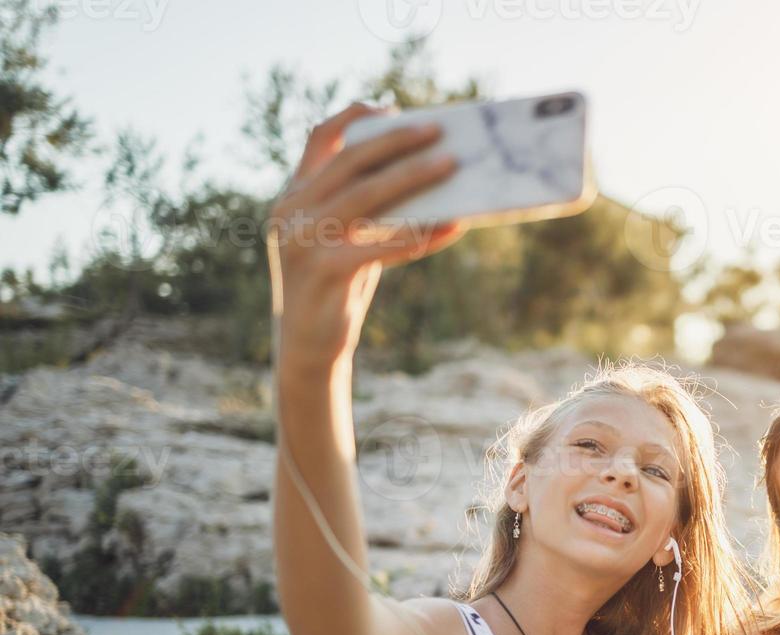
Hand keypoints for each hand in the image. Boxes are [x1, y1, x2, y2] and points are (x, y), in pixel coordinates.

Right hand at [267, 101, 466, 370]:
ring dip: (413, 178)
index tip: (394, 108)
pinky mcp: (324, 270)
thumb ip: (365, 207)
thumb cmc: (335, 287)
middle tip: (438, 132)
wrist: (308, 346)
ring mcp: (303, 240)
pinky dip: (422, 234)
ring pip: (367, 196)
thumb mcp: (343, 238)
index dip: (355, 117)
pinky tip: (453, 226)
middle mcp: (291, 211)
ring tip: (451, 166)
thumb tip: (426, 176)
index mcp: (293, 195)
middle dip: (397, 142)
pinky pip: (384, 245)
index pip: (320, 139)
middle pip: (351, 161)